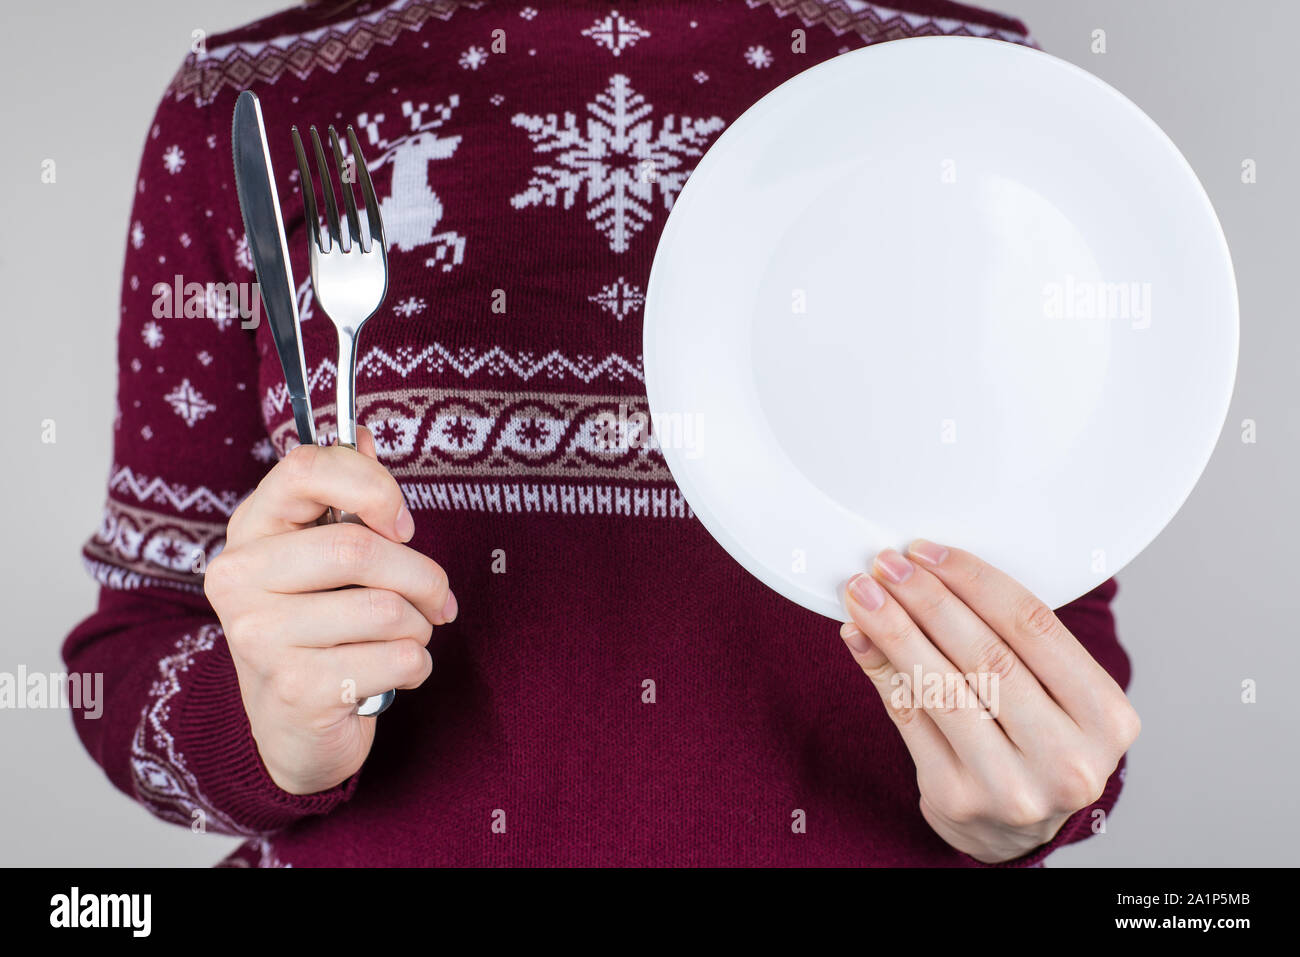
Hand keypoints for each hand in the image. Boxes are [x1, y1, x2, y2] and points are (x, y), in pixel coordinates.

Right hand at [204, 427, 455, 794]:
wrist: (291, 730)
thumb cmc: (320, 630)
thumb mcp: (325, 559)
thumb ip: (345, 497)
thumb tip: (364, 435)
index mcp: (250, 531)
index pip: (306, 468)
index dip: (373, 487)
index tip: (402, 524)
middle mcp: (239, 578)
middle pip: (359, 548)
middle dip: (423, 576)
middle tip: (439, 599)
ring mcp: (259, 636)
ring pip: (387, 609)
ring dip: (421, 627)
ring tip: (407, 638)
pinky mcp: (294, 689)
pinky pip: (397, 658)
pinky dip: (416, 666)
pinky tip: (392, 674)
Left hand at [839, 542, 1138, 862]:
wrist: (1014, 828)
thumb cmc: (1032, 739)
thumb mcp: (1046, 689)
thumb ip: (1001, 636)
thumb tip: (922, 573)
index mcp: (1107, 716)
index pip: (1034, 626)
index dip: (974, 580)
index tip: (927, 551)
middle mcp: (1067, 757)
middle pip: (985, 655)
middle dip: (927, 600)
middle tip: (887, 564)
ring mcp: (1012, 786)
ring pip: (942, 687)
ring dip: (894, 630)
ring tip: (863, 594)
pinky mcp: (957, 798)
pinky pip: (909, 718)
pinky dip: (880, 670)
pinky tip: (861, 637)